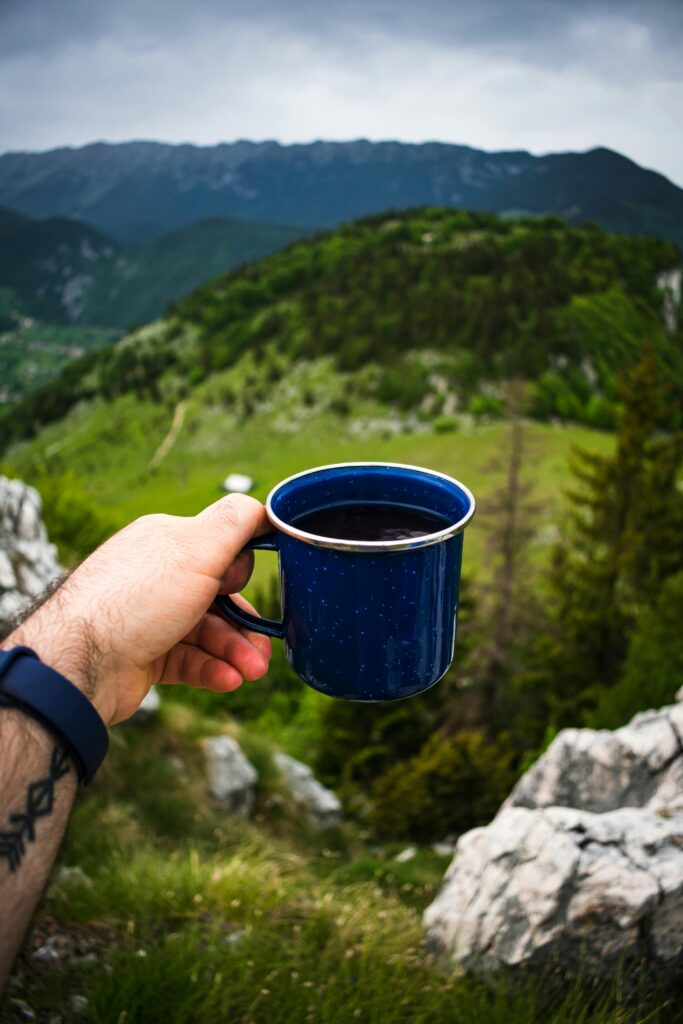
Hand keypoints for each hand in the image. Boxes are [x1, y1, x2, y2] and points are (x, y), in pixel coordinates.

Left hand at [7, 495, 272, 725]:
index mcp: (167, 542)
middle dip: (246, 625)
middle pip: (220, 598)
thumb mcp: (196, 548)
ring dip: (235, 653)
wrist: (79, 664)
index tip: (256, 585)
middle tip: (263, 651)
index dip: (243, 569)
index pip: (222, 548)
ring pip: (208, 633)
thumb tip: (266, 507)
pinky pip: (190, 660)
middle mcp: (158, 576)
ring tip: (251, 672)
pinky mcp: (145, 654)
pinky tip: (229, 680)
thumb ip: (236, 522)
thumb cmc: (136, 599)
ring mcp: (151, 617)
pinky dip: (212, 670)